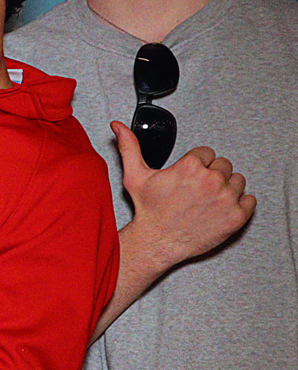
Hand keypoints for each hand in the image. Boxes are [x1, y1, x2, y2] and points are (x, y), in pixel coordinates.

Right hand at [115, 121, 254, 270]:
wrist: (156, 242)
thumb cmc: (148, 211)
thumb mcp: (135, 176)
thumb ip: (129, 147)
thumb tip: (119, 127)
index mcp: (190, 166)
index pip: (207, 153)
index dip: (197, 165)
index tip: (189, 177)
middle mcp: (211, 180)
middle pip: (224, 165)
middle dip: (212, 176)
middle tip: (197, 190)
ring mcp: (226, 198)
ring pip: (238, 181)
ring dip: (226, 189)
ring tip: (208, 200)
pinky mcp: (236, 216)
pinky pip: (250, 201)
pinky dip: (240, 205)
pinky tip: (221, 209)